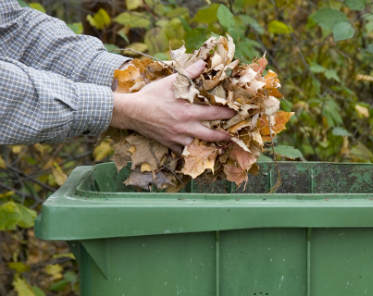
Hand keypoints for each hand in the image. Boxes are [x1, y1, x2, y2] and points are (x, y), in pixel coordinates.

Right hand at [110, 60, 234, 151]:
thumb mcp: (170, 82)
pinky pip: (184, 152)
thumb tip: (203, 63)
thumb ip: (189, 74)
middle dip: (224, 135)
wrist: (131, 112)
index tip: (236, 113)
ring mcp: (178, 138)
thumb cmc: (152, 95)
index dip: (228, 113)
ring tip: (217, 145)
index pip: (214, 113)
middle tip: (232, 135)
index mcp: (188, 111)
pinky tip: (196, 149)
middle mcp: (186, 127)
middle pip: (211, 135)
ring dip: (208, 145)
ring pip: (198, 146)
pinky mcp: (170, 144)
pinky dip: (191, 151)